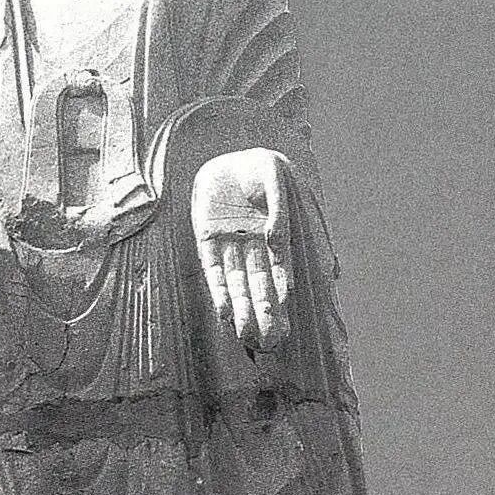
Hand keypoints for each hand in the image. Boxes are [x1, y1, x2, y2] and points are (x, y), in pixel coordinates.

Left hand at [191, 147, 291, 350]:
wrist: (226, 152)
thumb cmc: (258, 164)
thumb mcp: (275, 176)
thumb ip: (279, 207)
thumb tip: (277, 242)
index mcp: (278, 235)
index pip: (281, 270)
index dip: (282, 293)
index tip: (287, 315)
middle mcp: (255, 246)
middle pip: (260, 285)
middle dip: (266, 313)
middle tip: (271, 342)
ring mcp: (231, 245)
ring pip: (238, 284)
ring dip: (243, 310)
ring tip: (248, 336)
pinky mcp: (207, 240)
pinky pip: (213, 270)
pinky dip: (219, 291)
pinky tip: (224, 314)